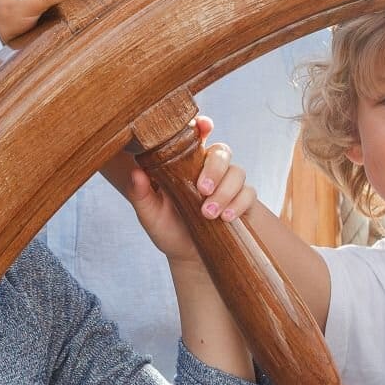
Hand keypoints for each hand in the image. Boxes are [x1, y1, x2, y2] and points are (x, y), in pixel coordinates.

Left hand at [125, 118, 249, 263]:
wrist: (190, 258)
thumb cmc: (168, 229)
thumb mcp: (150, 215)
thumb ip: (141, 194)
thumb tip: (135, 173)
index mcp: (185, 163)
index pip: (197, 136)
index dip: (204, 126)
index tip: (205, 126)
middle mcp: (209, 168)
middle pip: (222, 151)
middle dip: (215, 169)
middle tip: (203, 190)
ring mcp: (228, 183)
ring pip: (237, 172)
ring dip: (225, 192)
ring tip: (209, 214)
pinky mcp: (243, 200)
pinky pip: (249, 193)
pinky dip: (239, 204)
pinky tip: (226, 218)